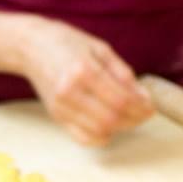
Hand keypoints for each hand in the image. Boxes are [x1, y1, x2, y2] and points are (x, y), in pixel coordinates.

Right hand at [18, 17, 153, 144]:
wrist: (31, 46)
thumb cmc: (68, 43)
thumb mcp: (100, 48)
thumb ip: (122, 73)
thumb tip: (143, 97)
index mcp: (84, 70)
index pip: (121, 100)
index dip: (141, 107)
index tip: (151, 106)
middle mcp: (70, 91)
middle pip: (112, 119)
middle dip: (134, 119)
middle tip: (144, 113)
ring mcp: (61, 106)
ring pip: (99, 131)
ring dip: (120, 128)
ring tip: (129, 117)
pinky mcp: (56, 116)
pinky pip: (83, 138)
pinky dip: (101, 137)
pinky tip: (109, 127)